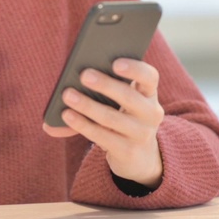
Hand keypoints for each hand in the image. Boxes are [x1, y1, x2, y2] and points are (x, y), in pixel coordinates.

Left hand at [42, 58, 164, 186]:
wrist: (138, 155)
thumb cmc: (123, 117)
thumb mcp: (123, 102)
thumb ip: (105, 88)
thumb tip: (75, 78)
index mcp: (149, 93)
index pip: (150, 77)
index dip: (135, 69)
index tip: (115, 63)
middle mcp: (151, 113)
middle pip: (129, 96)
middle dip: (105, 85)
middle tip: (84, 75)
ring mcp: (141, 134)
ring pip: (111, 117)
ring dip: (87, 105)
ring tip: (67, 95)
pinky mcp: (128, 151)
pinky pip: (101, 136)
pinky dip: (82, 124)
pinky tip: (67, 115)